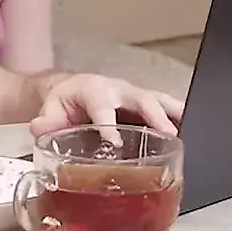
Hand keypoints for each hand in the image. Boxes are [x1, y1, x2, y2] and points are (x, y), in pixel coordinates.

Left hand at [29, 72, 182, 136]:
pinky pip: (164, 108)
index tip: (114, 141)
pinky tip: (192, 132)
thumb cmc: (64, 101)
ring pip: (158, 100)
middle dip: (155, 116)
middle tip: (168, 134)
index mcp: (94, 91)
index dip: (109, 123)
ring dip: (174, 114)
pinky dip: (178, 118)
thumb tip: (39, 127)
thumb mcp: (50, 108)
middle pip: (141, 99)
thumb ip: (46, 120)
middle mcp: (118, 90)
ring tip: (192, 128)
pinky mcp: (143, 104)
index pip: (103, 107)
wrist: (72, 89)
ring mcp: (134, 96)